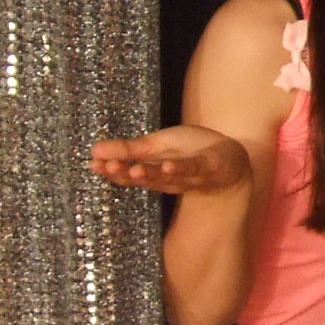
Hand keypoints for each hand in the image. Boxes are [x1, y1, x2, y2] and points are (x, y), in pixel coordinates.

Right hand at [90, 124, 250, 194]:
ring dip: (150, 174)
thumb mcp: (157, 145)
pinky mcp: (208, 167)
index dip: (112, 171)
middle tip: (108, 168)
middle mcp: (169, 179)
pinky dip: (181, 168)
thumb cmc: (192, 151)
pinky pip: (193, 168)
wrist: (232, 159)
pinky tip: (167, 165)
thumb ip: (129, 149)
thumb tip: (95, 150)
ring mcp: (189, 176)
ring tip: (134, 169)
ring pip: (167, 177)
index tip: (93, 165)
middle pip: (145, 178)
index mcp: (154, 172)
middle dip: (126, 174)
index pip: (129, 174)